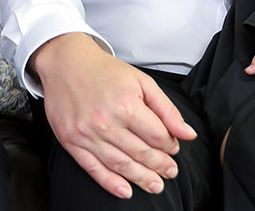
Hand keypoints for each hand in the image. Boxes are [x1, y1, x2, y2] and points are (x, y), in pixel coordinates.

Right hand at [33, 33, 195, 198]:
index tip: (173, 148)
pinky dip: (110, 183)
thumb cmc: (105, 71)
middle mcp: (106, 122)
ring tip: (155, 185)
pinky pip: (93, 168)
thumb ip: (166, 109)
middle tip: (170, 172)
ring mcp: (87, 134)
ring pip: (121, 165)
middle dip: (160, 165)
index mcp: (126, 105)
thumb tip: (188, 134)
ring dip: (141, 178)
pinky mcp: (71, 142)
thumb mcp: (142, 81)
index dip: (170, 145)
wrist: (66, 64)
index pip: (157, 136)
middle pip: (141, 153)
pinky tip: (125, 190)